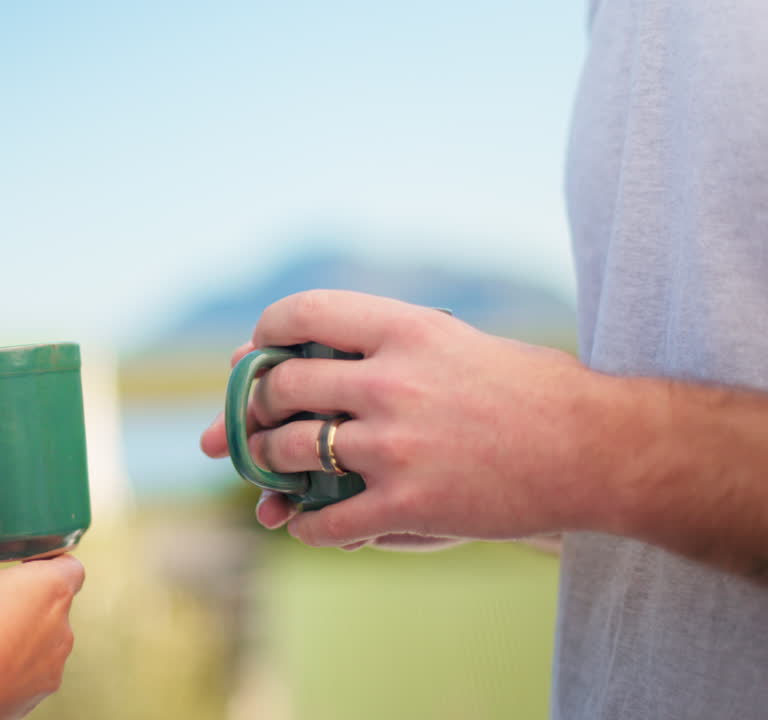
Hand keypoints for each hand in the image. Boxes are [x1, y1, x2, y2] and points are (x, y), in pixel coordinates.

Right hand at [0, 456, 84, 719]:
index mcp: (55, 590)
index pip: (70, 564)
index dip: (47, 557)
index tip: (22, 554)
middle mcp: (63, 630)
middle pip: (46, 601)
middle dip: (11, 593)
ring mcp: (49, 667)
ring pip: (24, 637)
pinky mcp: (30, 697)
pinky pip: (13, 669)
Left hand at [201, 290, 608, 548]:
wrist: (601, 450)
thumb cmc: (535, 391)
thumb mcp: (459, 341)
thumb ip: (392, 346)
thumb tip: (323, 357)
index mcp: (407, 329)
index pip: (305, 313)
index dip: (267, 332)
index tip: (257, 352)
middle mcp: (391, 381)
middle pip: (283, 385)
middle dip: (255, 405)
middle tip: (251, 419)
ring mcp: (396, 445)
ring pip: (293, 450)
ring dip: (268, 463)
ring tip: (267, 471)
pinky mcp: (408, 505)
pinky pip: (327, 522)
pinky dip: (305, 527)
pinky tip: (301, 525)